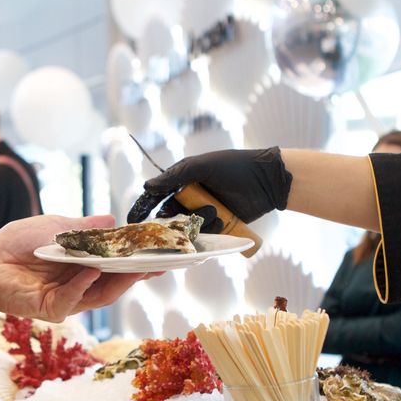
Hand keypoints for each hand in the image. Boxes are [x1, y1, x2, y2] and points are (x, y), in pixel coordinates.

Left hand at [0, 214, 145, 320]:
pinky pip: (70, 299)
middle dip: (136, 275)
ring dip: (117, 282)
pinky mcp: (48, 308)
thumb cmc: (17, 242)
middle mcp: (77, 286)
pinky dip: (82, 285)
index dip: (136, 263)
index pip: (115, 268)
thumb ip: (84, 228)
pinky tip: (92, 271)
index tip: (159, 254)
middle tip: (158, 264)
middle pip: (113, 285)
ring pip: (98, 296)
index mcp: (82, 268)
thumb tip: (112, 220)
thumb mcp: (56, 228)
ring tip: (134, 268)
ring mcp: (65, 300)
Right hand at [126, 148, 291, 230]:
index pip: (157, 195)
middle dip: (171, 221)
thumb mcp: (202, 166)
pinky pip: (206, 234)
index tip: (132, 220)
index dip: (144, 207)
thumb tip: (147, 186)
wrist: (267, 180)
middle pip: (170, 215)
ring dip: (198, 221)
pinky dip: (211, 229)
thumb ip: (174, 175)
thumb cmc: (234, 167)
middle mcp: (191, 197)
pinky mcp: (219, 224)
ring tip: (216, 209)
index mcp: (184, 180)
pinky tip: (222, 218)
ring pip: (188, 227)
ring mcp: (205, 211)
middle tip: (174, 222)